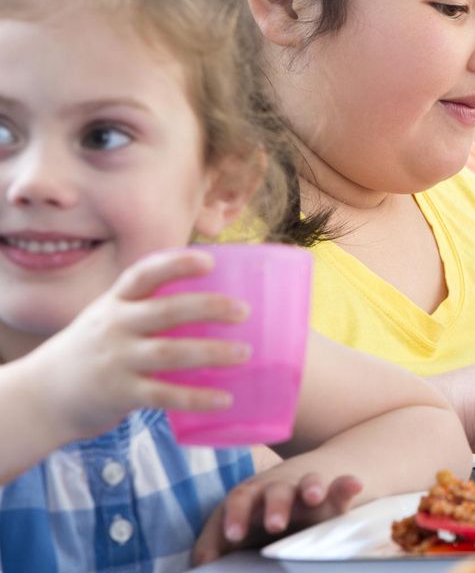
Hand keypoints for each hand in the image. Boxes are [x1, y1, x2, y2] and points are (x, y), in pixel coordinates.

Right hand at [28, 249, 249, 442]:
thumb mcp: (110, 317)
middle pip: (165, 311)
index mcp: (115, 302)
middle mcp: (115, 327)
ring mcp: (116, 361)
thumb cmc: (94, 349)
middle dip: (208, 308)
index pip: (144, 274)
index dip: (176, 264)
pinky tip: (225, 399)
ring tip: (244, 354)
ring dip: (211, 353)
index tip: (209, 260)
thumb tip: (214, 300)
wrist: (43, 395)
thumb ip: (147, 307)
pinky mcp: (120, 395)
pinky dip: (196, 397)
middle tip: (244, 311)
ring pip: (169, 354)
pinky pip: (164, 395)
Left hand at [192, 469, 362, 563]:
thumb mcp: (237, 521)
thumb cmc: (260, 511)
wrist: (301, 486)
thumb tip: (201, 565)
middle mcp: (280, 489)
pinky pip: (341, 487)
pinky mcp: (334, 496)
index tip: (233, 536)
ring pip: (309, 484)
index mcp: (251, 496)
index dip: (236, 516)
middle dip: (275, 506)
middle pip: (275, 492)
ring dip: (311, 487)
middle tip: (275, 524)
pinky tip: (355, 484)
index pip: (239, 501)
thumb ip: (215, 543)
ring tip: (315, 497)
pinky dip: (347, 484)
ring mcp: (308, 490)